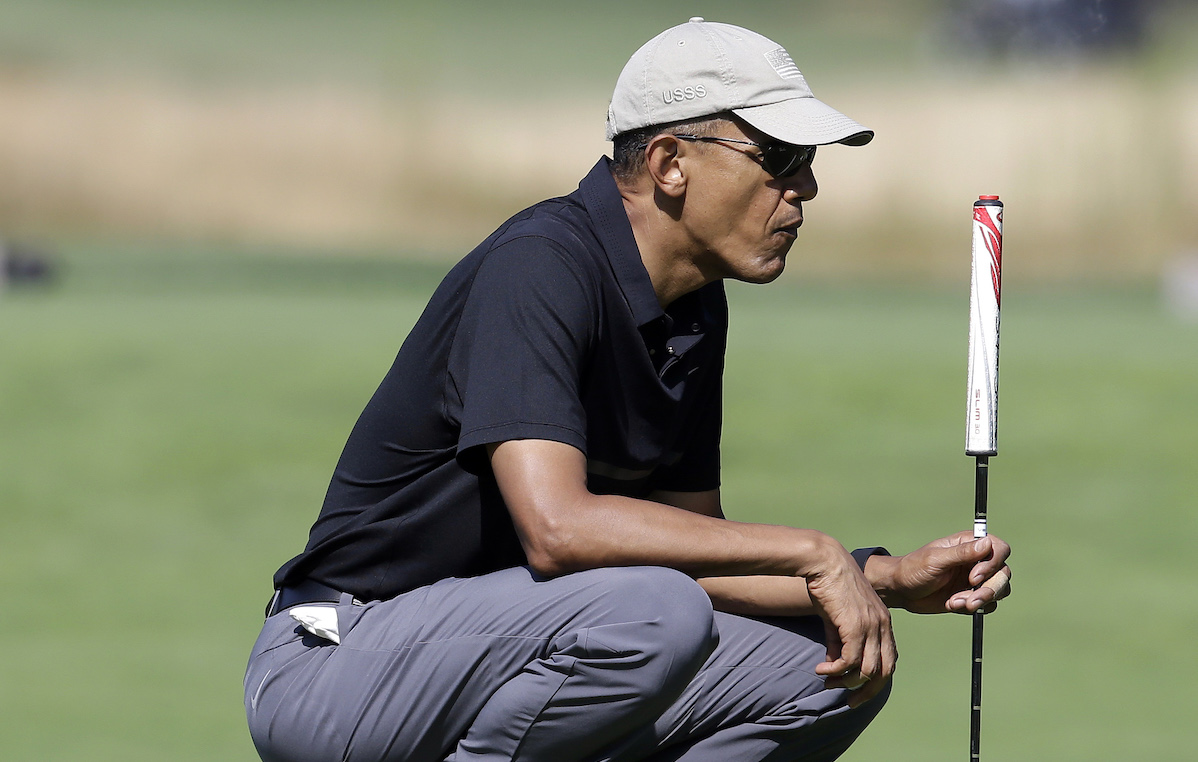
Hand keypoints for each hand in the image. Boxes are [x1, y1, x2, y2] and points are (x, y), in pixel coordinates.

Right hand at [804, 537, 896, 707]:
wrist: (824, 562)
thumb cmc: (830, 586)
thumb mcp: (838, 618)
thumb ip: (840, 641)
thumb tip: (835, 665)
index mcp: (883, 623)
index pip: (889, 662)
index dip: (876, 682)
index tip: (857, 693)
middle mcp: (882, 626)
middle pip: (884, 672)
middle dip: (867, 691)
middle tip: (849, 702)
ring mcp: (871, 626)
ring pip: (866, 670)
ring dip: (845, 682)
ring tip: (827, 681)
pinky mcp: (855, 625)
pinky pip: (849, 660)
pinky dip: (834, 671)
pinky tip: (821, 670)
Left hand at [883, 531, 1011, 614]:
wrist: (901, 591)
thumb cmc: (913, 568)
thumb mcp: (935, 560)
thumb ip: (962, 553)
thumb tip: (987, 542)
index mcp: (969, 544)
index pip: (999, 548)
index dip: (993, 563)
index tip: (973, 577)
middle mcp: (977, 561)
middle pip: (1003, 573)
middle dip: (989, 589)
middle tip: (970, 600)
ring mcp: (976, 579)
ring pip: (999, 590)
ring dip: (981, 600)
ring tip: (955, 603)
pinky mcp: (972, 596)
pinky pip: (988, 605)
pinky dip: (975, 608)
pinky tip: (952, 605)